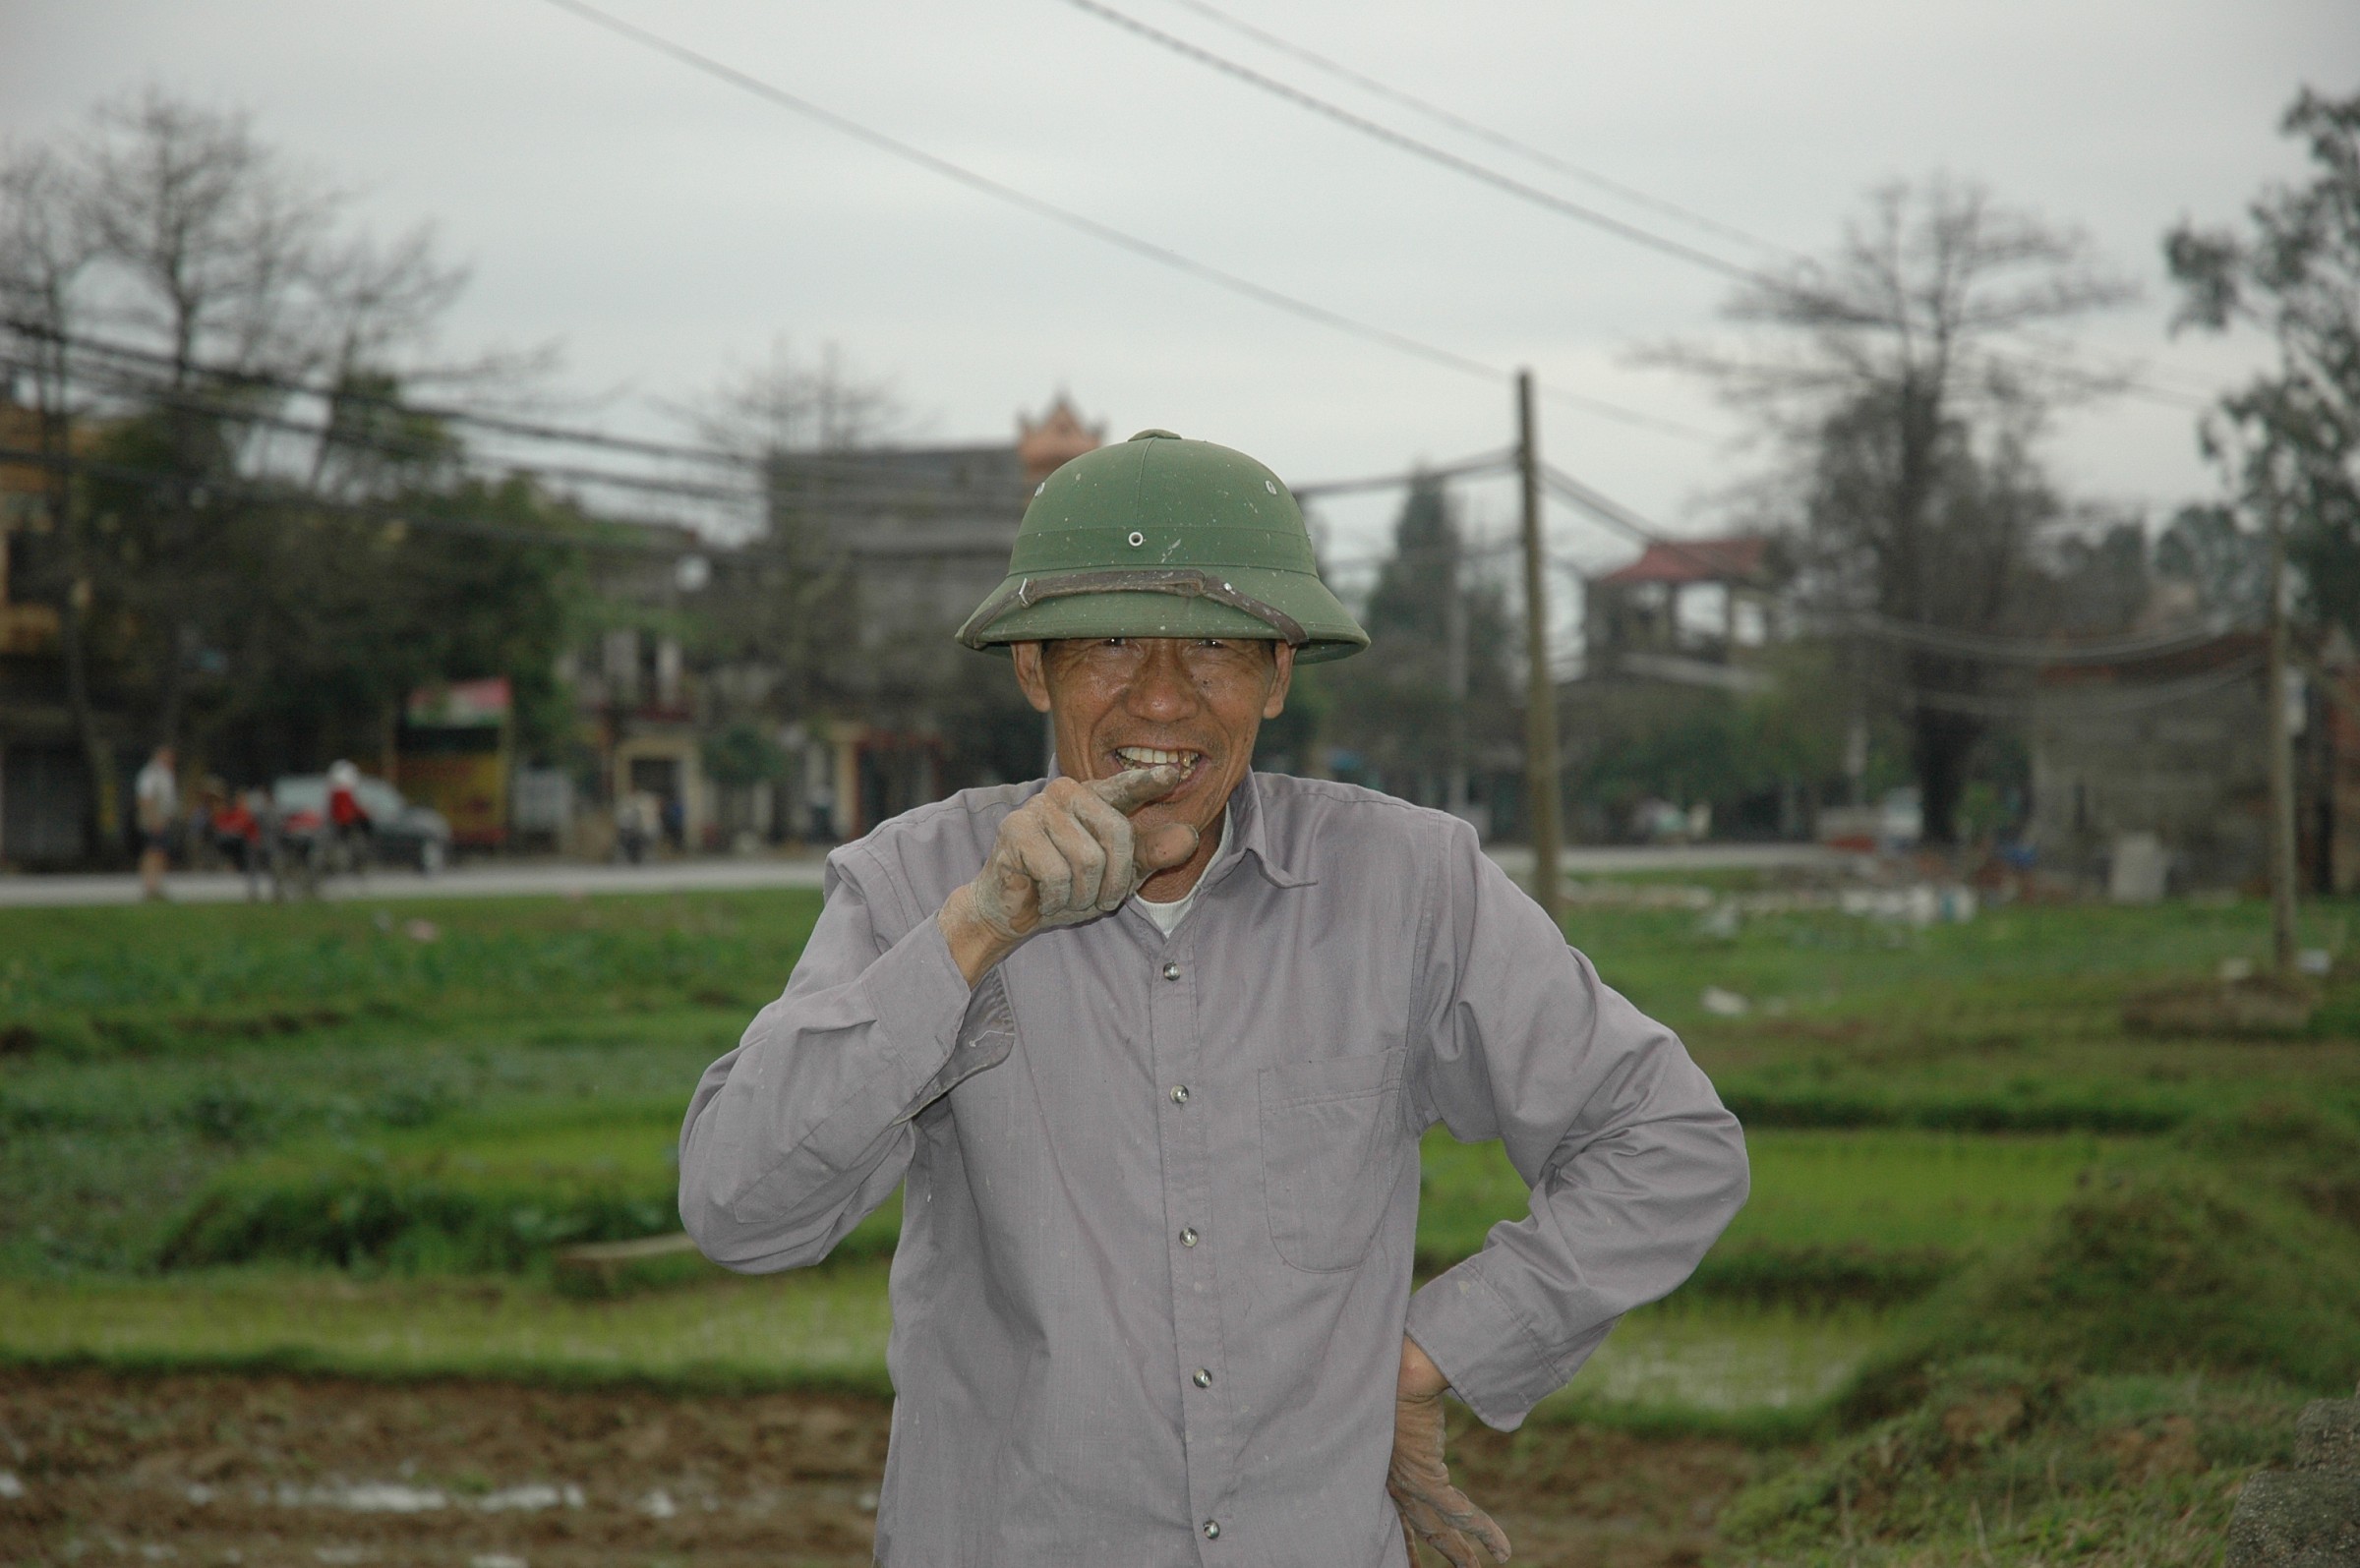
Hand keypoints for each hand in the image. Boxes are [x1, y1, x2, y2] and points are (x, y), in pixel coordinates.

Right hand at [939, 767, 1198, 983]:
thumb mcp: (1119, 874)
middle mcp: (1067, 792)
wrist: (1013, 909)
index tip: (1174, 774)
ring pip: (1088, 860)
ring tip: (1068, 896)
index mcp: (1095, 797)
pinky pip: (1058, 874)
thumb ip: (1152, 854)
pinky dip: (1058, 898)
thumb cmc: (1068, 887)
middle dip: (1115, 879)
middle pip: (1117, 833)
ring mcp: (1038, 807)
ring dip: (1083, 894)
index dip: (1149, 781)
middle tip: (1101, 898)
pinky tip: (1045, 896)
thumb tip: (1190, 836)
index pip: (1127, 786)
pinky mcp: (1015, 830)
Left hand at [1390, 1337, 1509, 1567]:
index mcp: (1379, 1464)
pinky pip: (1459, 1513)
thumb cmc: (1393, 1375)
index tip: (1407, 1559)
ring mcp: (1405, 1480)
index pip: (1391, 1510)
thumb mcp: (1399, 1406)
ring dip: (1461, 1552)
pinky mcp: (1424, 1476)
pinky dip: (1483, 1532)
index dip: (1401, 1539)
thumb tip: (1425, 1412)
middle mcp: (1388, 1477)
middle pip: (1415, 1525)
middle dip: (1434, 1548)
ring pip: (1438, 1526)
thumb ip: (1411, 1419)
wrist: (1399, 1366)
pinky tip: (1501, 1548)